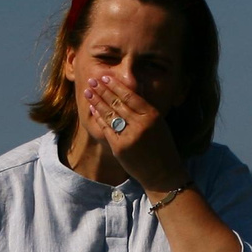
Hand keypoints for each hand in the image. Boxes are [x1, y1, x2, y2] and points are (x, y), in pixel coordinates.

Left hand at [81, 71, 186, 194]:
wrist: (163, 174)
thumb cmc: (162, 148)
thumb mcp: (158, 125)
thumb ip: (144, 111)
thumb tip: (125, 95)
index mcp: (152, 115)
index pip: (130, 96)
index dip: (115, 85)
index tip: (106, 77)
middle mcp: (140, 124)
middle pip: (117, 103)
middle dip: (102, 90)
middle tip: (92, 80)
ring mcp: (129, 136)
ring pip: (109, 114)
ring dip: (97, 101)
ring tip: (88, 91)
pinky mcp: (119, 148)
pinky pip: (106, 129)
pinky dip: (98, 117)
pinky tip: (92, 109)